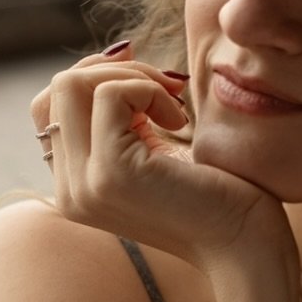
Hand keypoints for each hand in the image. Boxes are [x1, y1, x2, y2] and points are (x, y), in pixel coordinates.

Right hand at [29, 45, 292, 273]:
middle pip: (57, 88)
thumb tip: (118, 52)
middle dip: (116, 70)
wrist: (248, 249)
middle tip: (166, 89)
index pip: (53, 105)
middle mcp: (68, 191)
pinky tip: (178, 120)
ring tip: (171, 105)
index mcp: (75, 186)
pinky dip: (148, 89)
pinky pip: (109, 94)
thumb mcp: (158, 151)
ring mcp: (84, 184)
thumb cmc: (219, 197)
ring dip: (131, 76)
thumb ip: (125, 119)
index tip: (152, 88)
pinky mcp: (111, 173)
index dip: (102, 80)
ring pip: (71, 84)